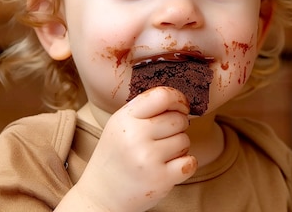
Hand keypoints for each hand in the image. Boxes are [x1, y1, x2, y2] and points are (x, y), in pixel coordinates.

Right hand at [72, 87, 196, 210]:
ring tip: (159, 155)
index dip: (178, 99)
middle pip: (178, 119)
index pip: (162, 96)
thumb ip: (145, 110)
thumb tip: (180, 101)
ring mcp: (148, 159)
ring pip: (185, 140)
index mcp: (125, 118)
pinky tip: (170, 167)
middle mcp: (135, 136)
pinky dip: (185, 165)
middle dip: (178, 127)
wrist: (100, 195)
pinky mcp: (160, 179)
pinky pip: (190, 162)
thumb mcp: (120, 125)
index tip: (181, 107)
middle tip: (163, 138)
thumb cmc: (116, 157)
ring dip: (179, 147)